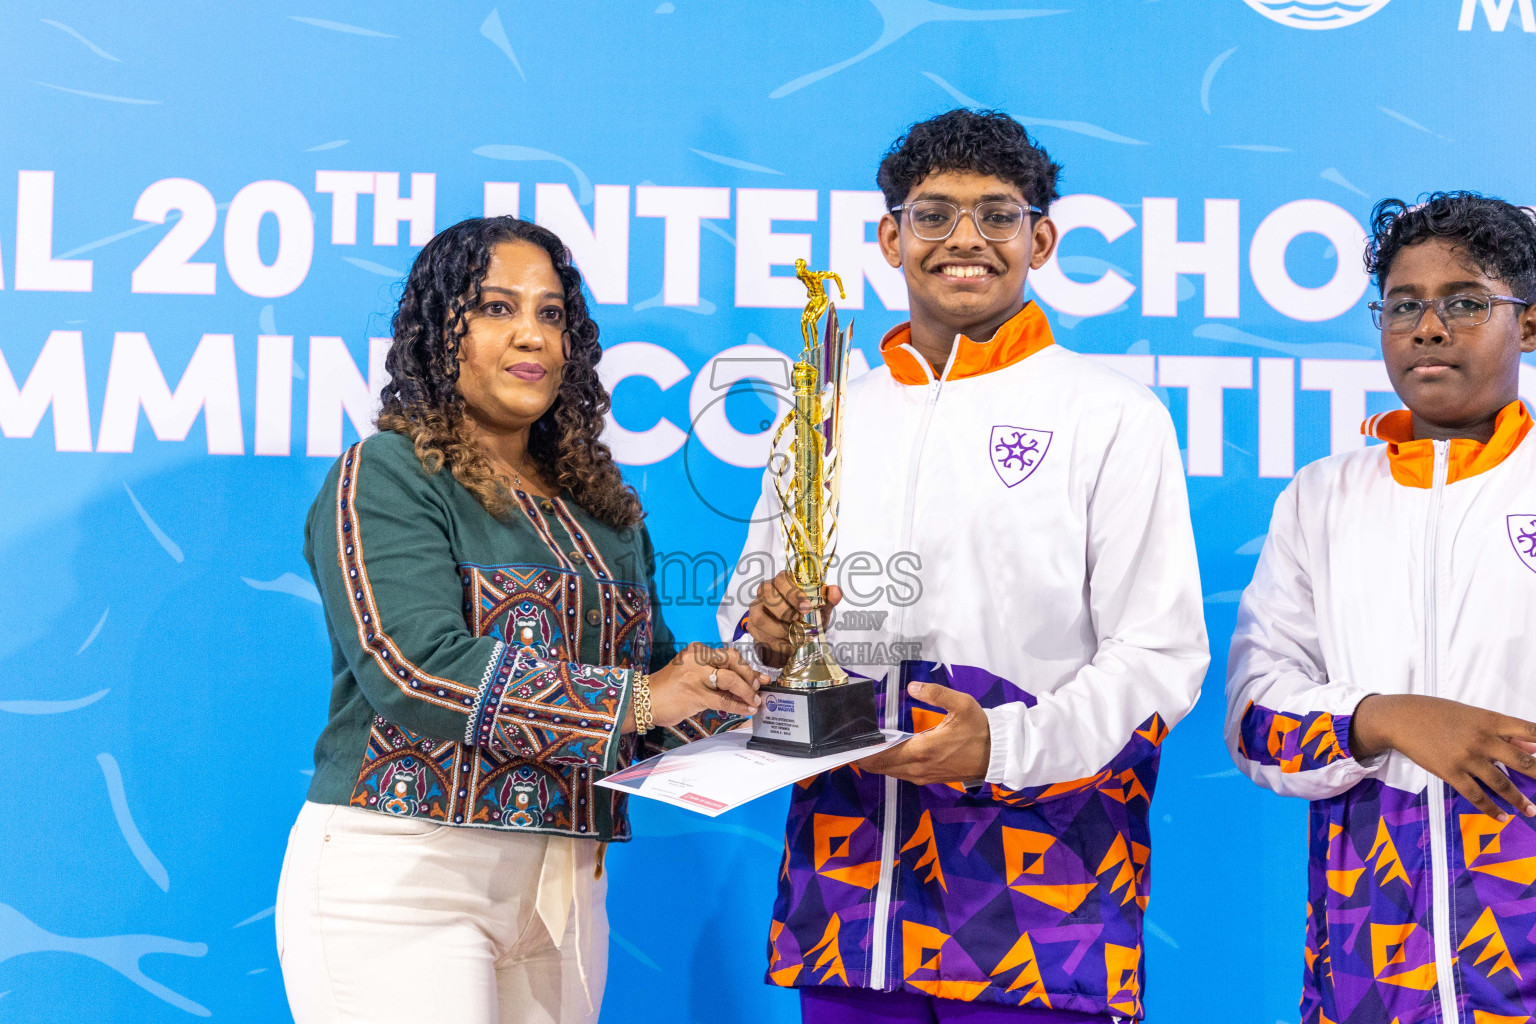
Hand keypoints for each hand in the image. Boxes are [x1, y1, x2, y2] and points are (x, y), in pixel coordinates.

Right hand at [641, 642, 767, 729]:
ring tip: (755, 701)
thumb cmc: (670, 689)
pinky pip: (723, 700)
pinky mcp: (694, 694)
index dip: (747, 667)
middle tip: (758, 687)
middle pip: (733, 661)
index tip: (759, 677)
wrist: (645, 701)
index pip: (729, 654)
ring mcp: (695, 676)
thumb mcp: (692, 674)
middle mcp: (696, 659)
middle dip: (750, 675)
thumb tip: (745, 683)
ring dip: (747, 692)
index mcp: (696, 651)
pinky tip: (746, 710)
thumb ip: (714, 675)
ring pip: (731, 680)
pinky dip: (738, 705)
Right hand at [744, 571, 840, 668]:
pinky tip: (787, 643)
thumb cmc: (808, 617)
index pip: (782, 578)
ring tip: (794, 635)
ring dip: (779, 628)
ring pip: (760, 616)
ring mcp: (756, 608)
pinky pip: (759, 634)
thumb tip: (835, 591)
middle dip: (784, 609)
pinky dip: (775, 641)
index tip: (807, 607)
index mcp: (783, 582)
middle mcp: (766, 592)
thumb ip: (828, 600)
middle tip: (799, 621)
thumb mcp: (820, 609)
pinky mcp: (752, 625)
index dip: (793, 592)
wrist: (797, 637)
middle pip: (766, 592)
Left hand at [854, 682, 990, 785]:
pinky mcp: (929, 777)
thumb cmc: (979, 729)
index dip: (863, 752)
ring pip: (890, 772)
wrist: (997, 754)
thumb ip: (936, 693)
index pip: (883, 754)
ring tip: (859, 751)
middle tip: (846, 747)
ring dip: (875, 763)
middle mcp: (919, 766)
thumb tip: (913, 686)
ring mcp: (923, 775)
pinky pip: (901, 774)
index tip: (847, 747)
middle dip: (863, 758)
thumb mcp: (962, 704)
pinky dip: (888, 767)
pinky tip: (882, 757)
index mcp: (923, 749)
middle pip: (882, 766)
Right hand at [1350, 694, 1535, 820]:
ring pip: (1502, 784)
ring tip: (1531, 811)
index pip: (1531, 731)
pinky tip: (1501, 817)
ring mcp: (1466, 758)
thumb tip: (1533, 747)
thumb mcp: (1472, 715)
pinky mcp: (1450, 772)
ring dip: (1520, 801)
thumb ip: (1503, 732)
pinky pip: (1475, 795)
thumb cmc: (1437, 713)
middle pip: (1523, 762)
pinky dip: (1490, 808)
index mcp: (1490, 721)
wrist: (1401, 718)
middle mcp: (1482, 740)